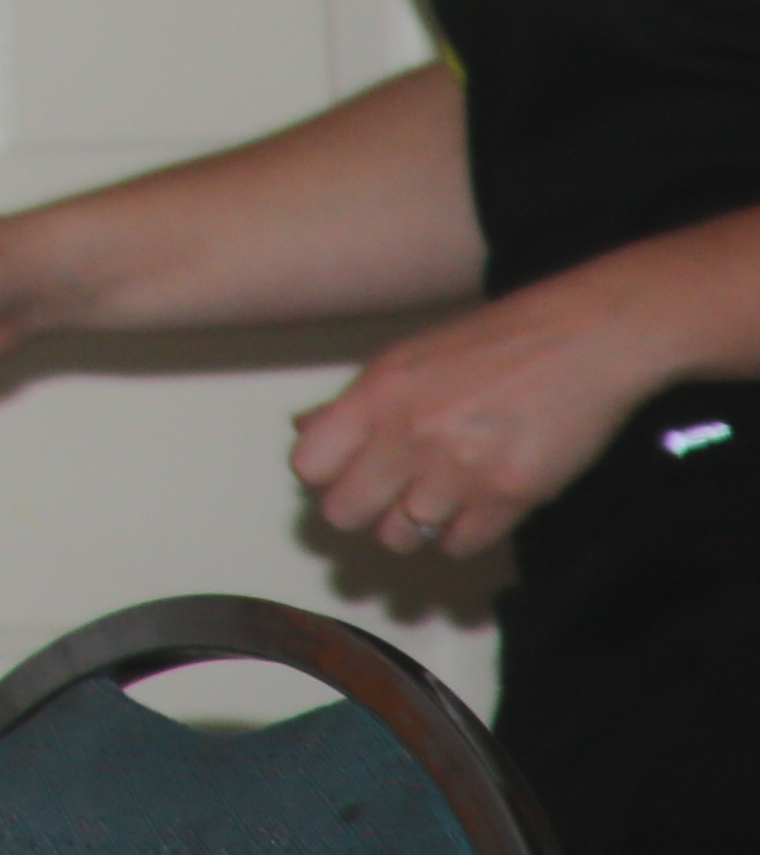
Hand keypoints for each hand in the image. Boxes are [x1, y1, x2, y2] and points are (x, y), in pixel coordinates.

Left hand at [290, 261, 671, 559]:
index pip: (308, 466)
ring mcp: (457, 470)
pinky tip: (471, 507)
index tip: (345, 472)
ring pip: (400, 538)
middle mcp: (407, 435)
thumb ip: (355, 402)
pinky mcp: (508, 497)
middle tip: (385, 496)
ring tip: (433, 500)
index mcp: (375, 394)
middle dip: (361, 510)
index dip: (324, 475)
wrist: (581, 340)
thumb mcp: (406, 358)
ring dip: (412, 526)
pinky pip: (457, 547)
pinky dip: (459, 536)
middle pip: (345, 513)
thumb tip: (305, 430)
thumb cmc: (491, 344)